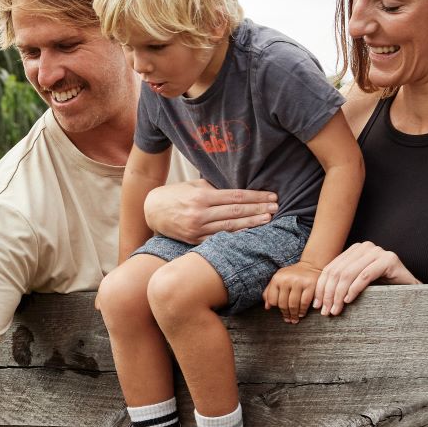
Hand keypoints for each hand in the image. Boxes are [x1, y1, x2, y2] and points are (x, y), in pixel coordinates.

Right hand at [144, 179, 277, 244]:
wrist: (151, 210)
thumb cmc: (175, 195)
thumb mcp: (193, 186)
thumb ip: (214, 188)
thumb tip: (238, 190)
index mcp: (202, 196)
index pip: (235, 196)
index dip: (256, 197)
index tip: (271, 196)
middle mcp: (200, 213)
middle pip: (236, 211)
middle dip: (258, 209)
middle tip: (276, 208)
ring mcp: (197, 229)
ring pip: (230, 226)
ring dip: (251, 223)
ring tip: (267, 220)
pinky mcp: (194, 240)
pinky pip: (219, 239)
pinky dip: (235, 236)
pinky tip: (249, 233)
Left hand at [263, 260, 323, 322]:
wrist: (310, 266)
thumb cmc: (292, 275)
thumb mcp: (279, 279)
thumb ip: (270, 291)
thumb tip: (267, 307)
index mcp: (277, 278)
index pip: (272, 299)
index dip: (276, 308)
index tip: (280, 313)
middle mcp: (286, 280)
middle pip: (283, 303)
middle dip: (286, 314)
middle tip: (289, 320)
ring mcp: (298, 282)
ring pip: (293, 304)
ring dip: (294, 314)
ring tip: (295, 319)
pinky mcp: (310, 285)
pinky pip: (304, 302)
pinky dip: (303, 310)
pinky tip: (302, 314)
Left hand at [314, 241, 418, 315]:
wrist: (409, 290)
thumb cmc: (382, 288)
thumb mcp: (356, 283)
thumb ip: (341, 283)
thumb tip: (318, 299)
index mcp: (354, 250)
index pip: (331, 268)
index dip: (322, 287)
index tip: (317, 305)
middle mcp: (365, 247)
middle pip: (338, 271)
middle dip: (329, 293)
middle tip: (326, 311)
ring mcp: (378, 252)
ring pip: (349, 274)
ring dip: (339, 294)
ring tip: (336, 310)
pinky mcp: (389, 259)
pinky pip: (365, 275)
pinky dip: (354, 289)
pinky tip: (349, 301)